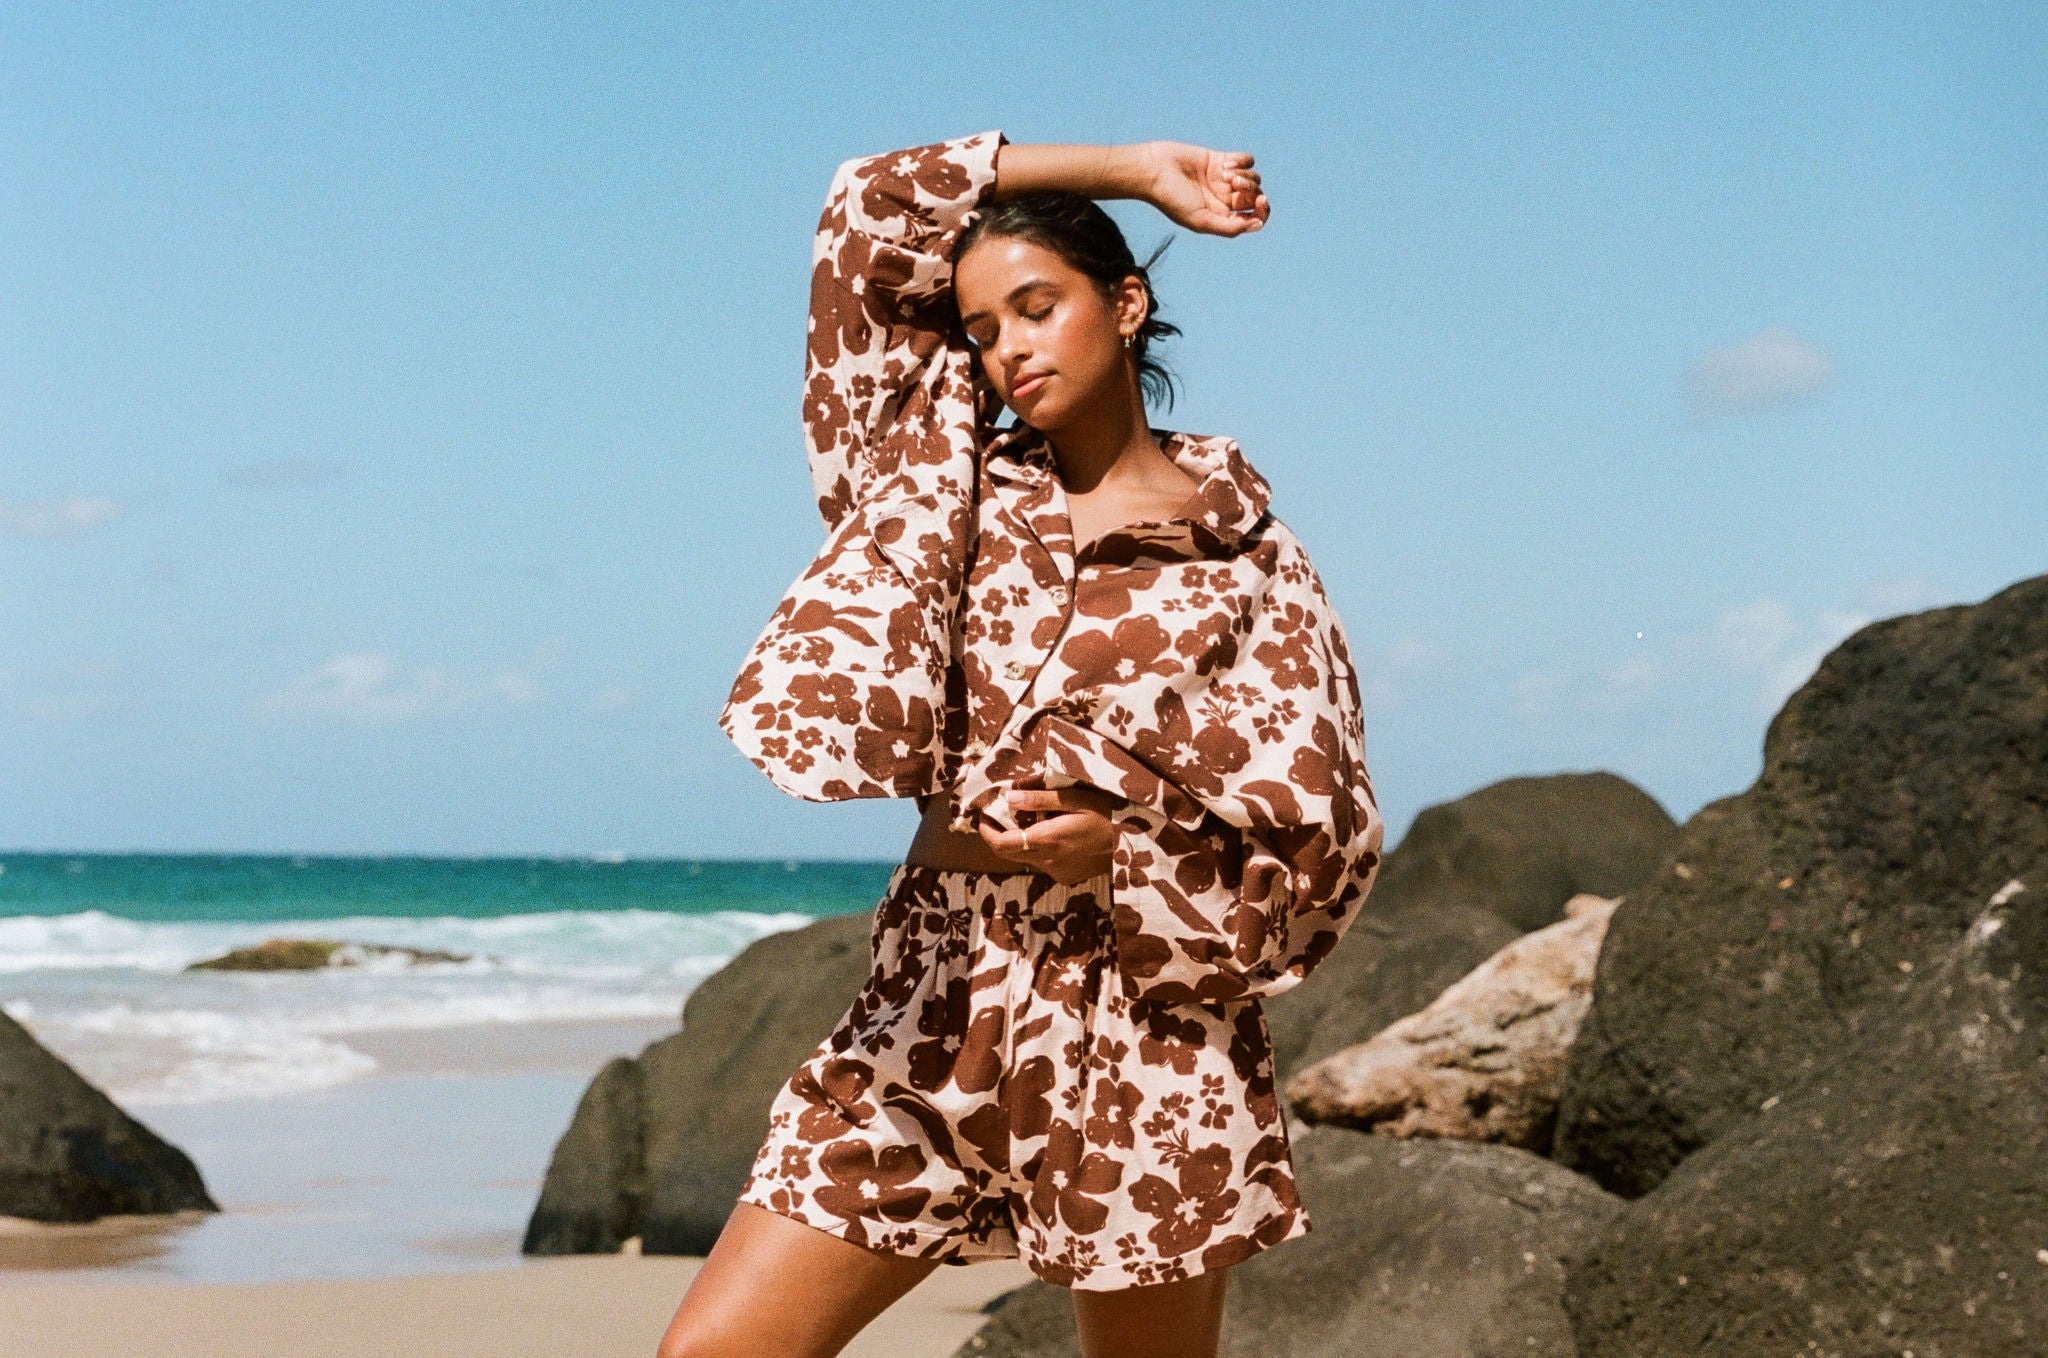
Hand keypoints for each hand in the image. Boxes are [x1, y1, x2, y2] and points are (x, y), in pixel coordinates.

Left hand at [977, 787, 1122, 884]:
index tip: (983, 816)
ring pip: (1025, 858)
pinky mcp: (1067, 877)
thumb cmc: (1107, 813)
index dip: (986, 832)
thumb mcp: (1075, 799)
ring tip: (1030, 819)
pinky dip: (1038, 849)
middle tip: (998, 816)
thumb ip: (1039, 799)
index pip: (1001, 844)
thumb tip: (1008, 797)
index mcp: (1047, 840)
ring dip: (1019, 841)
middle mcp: (1048, 861)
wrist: (1136, 842)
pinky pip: (1042, 864)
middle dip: (998, 835)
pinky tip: (1053, 834)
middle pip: (1007, 854)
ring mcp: (1057, 872)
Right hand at [1141, 142, 1267, 236]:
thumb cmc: (1172, 200)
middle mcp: (1225, 200)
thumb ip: (1230, 228)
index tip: (1260, 201)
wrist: (1154, 171)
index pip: (1254, 218)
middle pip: (1255, 197)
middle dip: (1251, 190)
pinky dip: (1241, 161)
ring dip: (1245, 175)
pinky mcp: (1221, 160)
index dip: (1263, 211)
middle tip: (1234, 184)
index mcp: (1222, 217)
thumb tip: (1257, 225)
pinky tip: (1224, 163)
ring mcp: (1224, 180)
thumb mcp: (1201, 221)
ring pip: (1253, 178)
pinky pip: (1246, 160)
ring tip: (1224, 173)